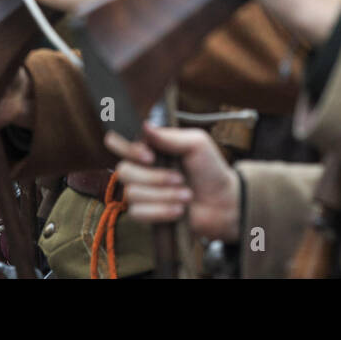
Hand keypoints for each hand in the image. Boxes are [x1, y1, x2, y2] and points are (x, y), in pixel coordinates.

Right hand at [106, 124, 241, 242]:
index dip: (127, 149)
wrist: (222, 201)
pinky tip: (179, 209)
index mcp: (149, 147)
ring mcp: (141, 191)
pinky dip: (161, 211)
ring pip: (132, 194)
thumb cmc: (210, 169)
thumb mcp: (196, 144)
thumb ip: (169, 136)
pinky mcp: (145, 214)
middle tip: (180, 178)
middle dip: (154, 178)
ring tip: (187, 196)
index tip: (150, 156)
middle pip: (123, 171)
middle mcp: (141, 168)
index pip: (117, 142)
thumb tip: (145, 125)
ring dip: (163, 195)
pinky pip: (138, 213)